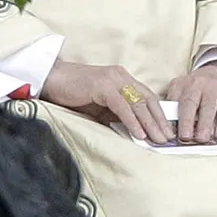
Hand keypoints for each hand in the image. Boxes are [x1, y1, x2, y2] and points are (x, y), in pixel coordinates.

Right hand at [41, 58, 176, 144]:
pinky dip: (132, 121)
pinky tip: (140, 134)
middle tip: (167, 138)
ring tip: (158, 139)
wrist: (49, 79)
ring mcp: (113, 80)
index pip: (147, 97)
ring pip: (138, 104)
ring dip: (150, 124)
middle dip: (159, 121)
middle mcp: (122, 77)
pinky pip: (122, 107)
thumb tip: (132, 131)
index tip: (166, 130)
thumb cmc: (72, 93)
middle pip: (147, 100)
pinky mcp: (103, 86)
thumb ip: (115, 115)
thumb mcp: (98, 106)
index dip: (159, 114)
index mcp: (123, 79)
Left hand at [164, 60, 216, 144]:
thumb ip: (176, 108)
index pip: (173, 102)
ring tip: (202, 139)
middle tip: (185, 137)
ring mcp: (215, 88)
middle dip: (187, 122)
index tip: (169, 134)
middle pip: (190, 104)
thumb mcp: (184, 92)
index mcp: (181, 85)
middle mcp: (197, 84)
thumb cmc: (200, 90)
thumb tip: (171, 131)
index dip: (170, 119)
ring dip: (205, 126)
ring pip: (208, 108)